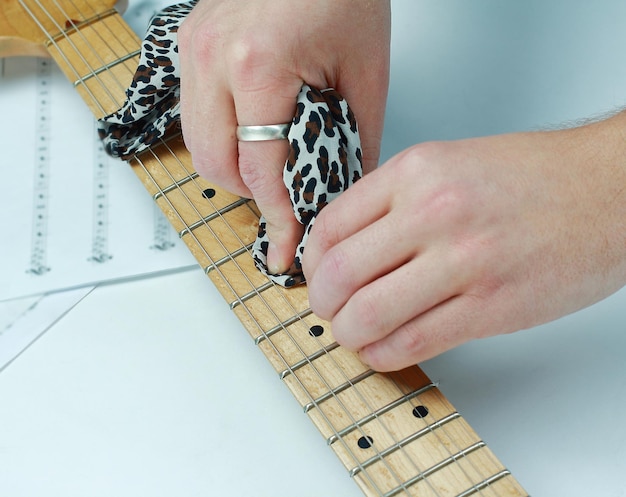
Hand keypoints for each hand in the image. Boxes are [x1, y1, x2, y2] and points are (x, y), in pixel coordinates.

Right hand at [178, 0, 390, 272]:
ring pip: (198, 145)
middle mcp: (212, 58)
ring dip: (236, 169)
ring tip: (274, 168)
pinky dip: (224, 138)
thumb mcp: (366, 72)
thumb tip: (342, 193)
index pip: (262, 169)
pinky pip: (195, 115)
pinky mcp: (188, 45)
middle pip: (216, 166)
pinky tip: (253, 136)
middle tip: (288, 201)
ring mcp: (193, 50)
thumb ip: (356, 140)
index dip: (278, 216)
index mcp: (258, 65)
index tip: (286, 248)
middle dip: (253, 195)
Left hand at [303, 112, 625, 370]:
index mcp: (416, 172)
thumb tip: (347, 245)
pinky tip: (382, 350)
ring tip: (354, 333)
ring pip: (366, 315)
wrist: (609, 189)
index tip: (318, 276)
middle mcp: (433, 212)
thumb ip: (394, 200)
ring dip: (348, 334)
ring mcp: (463, 262)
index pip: (330, 227)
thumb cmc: (534, 177)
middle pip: (337, 275)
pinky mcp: (491, 307)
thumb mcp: (449, 162)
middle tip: (329, 311)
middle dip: (322, 304)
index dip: (311, 262)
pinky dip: (382, 354)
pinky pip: (411, 343)